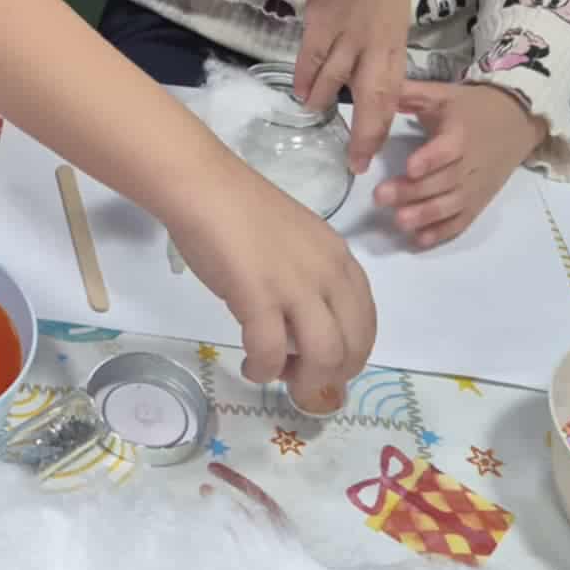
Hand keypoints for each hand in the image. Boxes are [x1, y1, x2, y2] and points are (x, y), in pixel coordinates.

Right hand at [166, 157, 376, 408]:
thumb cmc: (241, 210)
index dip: (349, 356)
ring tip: (278, 377)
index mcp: (340, 260)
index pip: (366, 324)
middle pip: (352, 348)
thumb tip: (303, 327)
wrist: (204, 187)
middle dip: (330, 378)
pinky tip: (250, 365)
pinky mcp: (258, 297)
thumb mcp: (298, 243)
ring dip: (305, 382)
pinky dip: (263, 370)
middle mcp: (328, 275)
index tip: (322, 365)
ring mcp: (295, 286)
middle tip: (300, 380)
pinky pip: (271, 353)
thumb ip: (310, 279)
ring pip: (324, 358)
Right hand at [294, 0, 412, 171]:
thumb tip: (369, 73)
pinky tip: (299, 90)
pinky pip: (310, 56)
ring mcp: (345, 33)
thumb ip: (383, 44)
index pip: (390, 96)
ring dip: (322, 101)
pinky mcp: (319, 19)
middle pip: (369, 99)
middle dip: (361, 134)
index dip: (380, 129)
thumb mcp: (396, 13)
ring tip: (315, 114)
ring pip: (333, 80)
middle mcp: (374, 45)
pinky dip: (303, 76)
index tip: (368, 155)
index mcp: (396, 42)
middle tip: (352, 159)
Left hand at [379, 80, 546, 246]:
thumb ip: (409, 94)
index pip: (448, 149)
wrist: (517, 121)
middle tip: (380, 198)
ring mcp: (476, 186)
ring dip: (425, 216)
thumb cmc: (471, 107)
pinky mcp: (479, 202)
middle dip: (412, 192)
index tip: (409, 167)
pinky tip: (420, 241)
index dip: (430, 159)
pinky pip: (462, 221)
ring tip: (399, 222)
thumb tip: (377, 92)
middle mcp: (471, 164)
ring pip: (452, 205)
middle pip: (443, 182)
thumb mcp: (442, 94)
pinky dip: (443, 232)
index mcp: (461, 134)